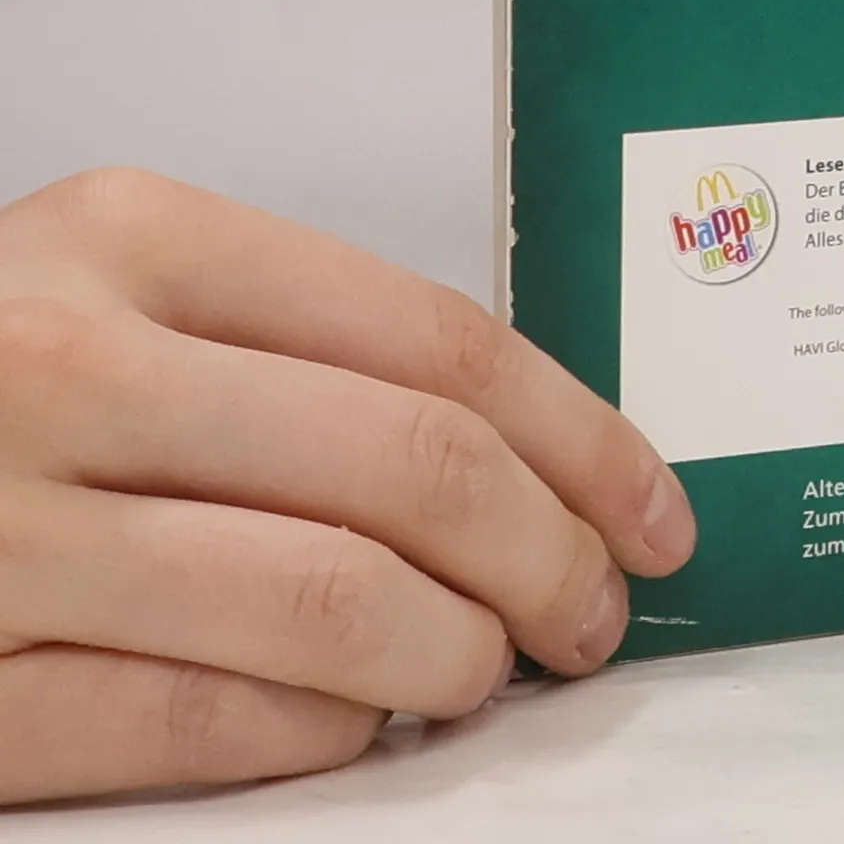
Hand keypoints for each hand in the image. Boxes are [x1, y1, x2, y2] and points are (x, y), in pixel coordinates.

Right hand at [0, 167, 694, 803]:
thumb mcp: (125, 290)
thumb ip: (304, 349)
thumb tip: (533, 461)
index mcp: (132, 238)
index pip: (438, 340)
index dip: (582, 438)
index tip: (653, 510)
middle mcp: (60, 364)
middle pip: (411, 467)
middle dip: (551, 554)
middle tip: (594, 611)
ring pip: (328, 604)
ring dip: (456, 653)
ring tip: (487, 665)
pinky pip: (197, 724)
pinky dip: (321, 733)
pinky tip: (358, 720)